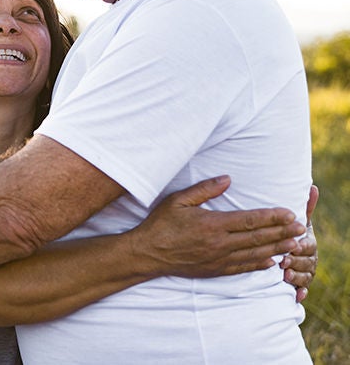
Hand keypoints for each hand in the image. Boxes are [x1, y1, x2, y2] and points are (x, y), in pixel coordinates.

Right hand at [130, 175, 305, 278]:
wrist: (148, 253)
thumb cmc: (160, 224)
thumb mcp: (178, 200)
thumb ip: (204, 189)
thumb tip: (227, 179)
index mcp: (213, 224)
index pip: (250, 220)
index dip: (271, 217)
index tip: (288, 213)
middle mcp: (220, 243)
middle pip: (257, 237)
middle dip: (281, 232)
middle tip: (300, 228)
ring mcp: (219, 258)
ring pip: (254, 254)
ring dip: (276, 248)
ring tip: (294, 244)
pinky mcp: (215, 270)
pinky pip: (242, 268)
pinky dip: (259, 265)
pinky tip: (270, 262)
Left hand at [280, 184, 318, 301]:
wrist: (290, 249)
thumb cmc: (292, 232)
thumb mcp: (298, 220)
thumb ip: (305, 207)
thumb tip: (313, 186)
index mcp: (309, 242)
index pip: (308, 245)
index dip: (301, 247)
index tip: (291, 247)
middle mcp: (310, 258)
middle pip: (307, 262)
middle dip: (296, 262)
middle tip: (283, 263)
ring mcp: (306, 271)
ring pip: (305, 276)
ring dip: (297, 277)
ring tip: (285, 276)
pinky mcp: (300, 283)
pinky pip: (303, 289)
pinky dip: (301, 292)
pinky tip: (297, 296)